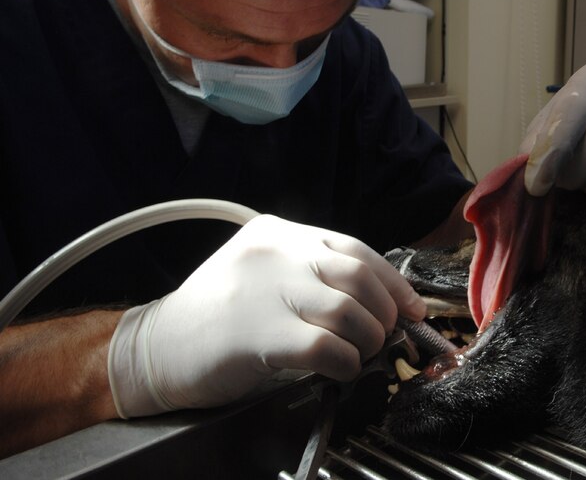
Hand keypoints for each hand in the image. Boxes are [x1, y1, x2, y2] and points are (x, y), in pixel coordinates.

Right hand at [107, 215, 425, 417]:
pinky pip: (327, 346)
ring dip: (367, 340)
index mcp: (278, 233)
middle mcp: (275, 252)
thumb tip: (379, 300)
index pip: (355, 248)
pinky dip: (345, 362)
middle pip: (358, 275)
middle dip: (384, 311)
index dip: (392, 282)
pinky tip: (338, 370)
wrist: (156, 349)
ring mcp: (267, 289)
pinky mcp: (260, 333)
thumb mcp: (263, 272)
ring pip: (349, 310)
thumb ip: (313, 274)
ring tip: (359, 354)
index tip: (411, 307)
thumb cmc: (217, 315)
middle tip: (385, 336)